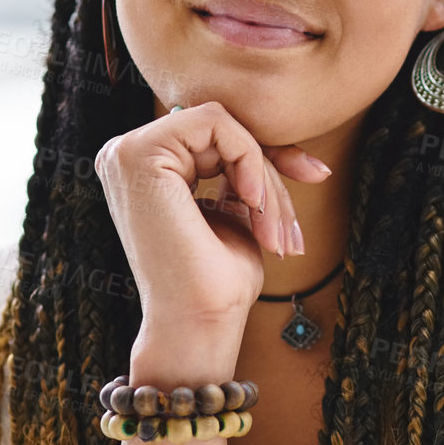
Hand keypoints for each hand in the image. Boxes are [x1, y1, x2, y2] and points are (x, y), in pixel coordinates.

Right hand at [94, 100, 330, 336]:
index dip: (269, 154)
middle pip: (223, 131)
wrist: (200, 320)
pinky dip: (250, 160)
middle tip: (288, 229)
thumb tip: (296, 153)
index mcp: (146, 169)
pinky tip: (252, 204)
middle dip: (271, 174)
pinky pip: (217, 124)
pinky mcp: (139, 153)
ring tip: (273, 231)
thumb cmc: (218, 280)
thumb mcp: (238, 212)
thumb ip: (243, 175)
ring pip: (225, 128)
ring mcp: (126, 151)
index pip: (218, 136)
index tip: (317, 174)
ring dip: (264, 179)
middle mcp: (127, 154)